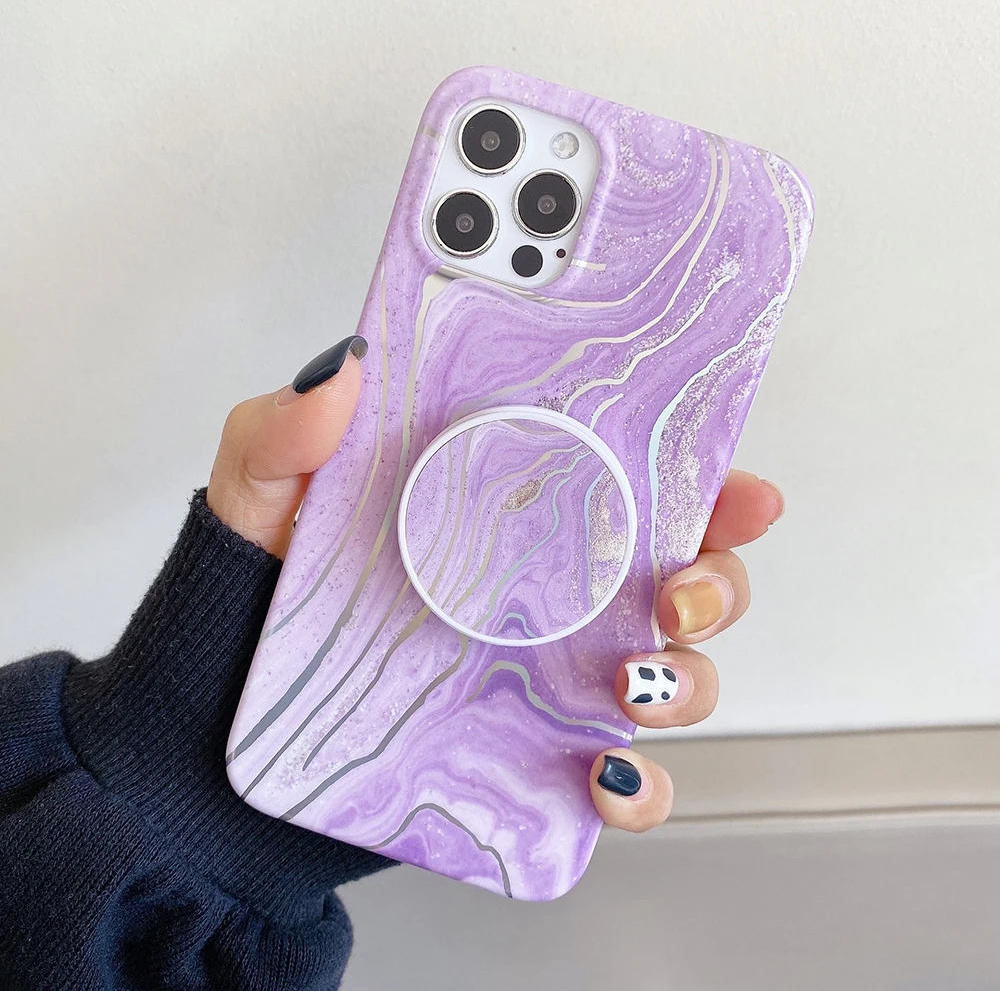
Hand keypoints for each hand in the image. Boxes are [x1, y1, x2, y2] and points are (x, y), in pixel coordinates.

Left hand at [208, 338, 782, 832]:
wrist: (217, 733)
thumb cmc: (258, 598)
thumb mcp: (259, 497)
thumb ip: (286, 432)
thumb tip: (344, 370)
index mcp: (512, 514)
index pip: (632, 485)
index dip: (704, 485)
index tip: (739, 489)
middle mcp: (547, 594)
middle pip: (677, 580)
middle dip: (717, 583)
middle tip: (682, 590)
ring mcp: (543, 677)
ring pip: (666, 677)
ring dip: (684, 684)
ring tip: (635, 681)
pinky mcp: (526, 758)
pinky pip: (615, 782)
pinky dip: (636, 789)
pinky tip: (606, 778)